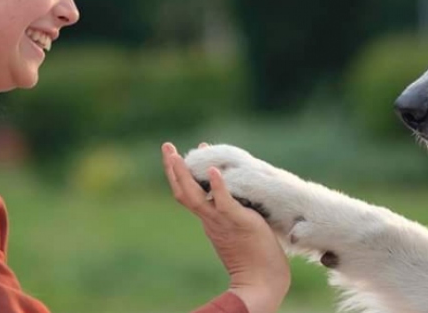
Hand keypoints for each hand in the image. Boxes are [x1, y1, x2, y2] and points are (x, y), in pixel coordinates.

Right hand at [162, 142, 290, 312]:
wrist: (261, 281)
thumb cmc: (255, 256)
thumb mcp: (238, 227)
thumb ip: (232, 213)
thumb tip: (235, 195)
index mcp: (209, 220)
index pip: (188, 194)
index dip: (181, 175)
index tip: (179, 154)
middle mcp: (210, 219)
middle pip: (183, 192)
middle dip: (173, 168)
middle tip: (166, 146)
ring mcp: (221, 220)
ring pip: (195, 195)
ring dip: (185, 173)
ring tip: (178, 153)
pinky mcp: (238, 221)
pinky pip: (224, 202)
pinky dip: (218, 186)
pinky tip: (214, 169)